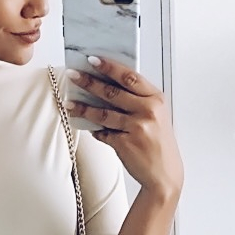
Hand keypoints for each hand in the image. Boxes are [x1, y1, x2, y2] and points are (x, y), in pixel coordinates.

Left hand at [64, 56, 183, 197]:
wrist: (165, 175)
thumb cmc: (159, 145)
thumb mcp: (156, 117)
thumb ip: (137, 101)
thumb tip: (107, 87)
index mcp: (156, 99)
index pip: (129, 77)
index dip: (109, 66)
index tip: (92, 60)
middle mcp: (148, 111)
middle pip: (112, 92)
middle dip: (89, 82)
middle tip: (73, 75)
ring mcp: (136, 127)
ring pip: (103, 113)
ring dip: (83, 108)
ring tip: (69, 102)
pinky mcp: (125, 143)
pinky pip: (103, 133)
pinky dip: (94, 130)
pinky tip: (86, 126)